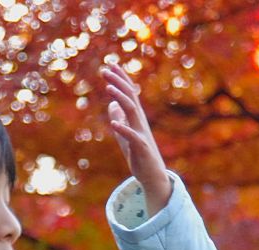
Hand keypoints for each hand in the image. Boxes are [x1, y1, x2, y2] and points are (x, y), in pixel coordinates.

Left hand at [101, 62, 171, 215]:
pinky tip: (114, 124)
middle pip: (130, 97)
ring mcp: (142, 134)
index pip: (129, 94)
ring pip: (132, 112)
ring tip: (108, 89)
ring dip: (121, 99)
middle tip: (105, 69)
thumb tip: (111, 105)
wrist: (152, 176)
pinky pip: (132, 137)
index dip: (121, 79)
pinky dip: (123, 129)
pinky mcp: (142, 148)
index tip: (111, 65)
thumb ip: (119, 120)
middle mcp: (140, 122)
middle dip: (118, 83)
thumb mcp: (125, 136)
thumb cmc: (140, 156)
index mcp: (136, 119)